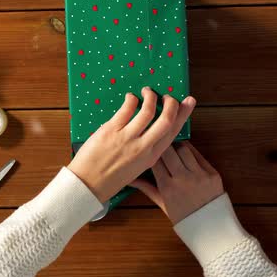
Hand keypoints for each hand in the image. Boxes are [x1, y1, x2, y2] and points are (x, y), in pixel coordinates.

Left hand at [68, 87, 195, 202]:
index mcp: (151, 157)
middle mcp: (142, 147)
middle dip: (171, 103)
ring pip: (147, 110)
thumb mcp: (136, 168)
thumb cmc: (110, 177)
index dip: (183, 114)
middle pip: (166, 119)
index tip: (188, 102)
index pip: (173, 132)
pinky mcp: (111, 130)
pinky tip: (131, 97)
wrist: (88, 185)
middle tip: (168, 96)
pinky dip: (131, 99)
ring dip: (150, 97)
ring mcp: (127, 138)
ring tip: (148, 91)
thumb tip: (150, 130)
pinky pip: (127, 108)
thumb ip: (145, 150)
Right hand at [130, 142, 224, 223]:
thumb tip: (129, 179)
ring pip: (184, 148)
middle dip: (163, 147)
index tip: (150, 151)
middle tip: (161, 147)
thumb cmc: (184, 219)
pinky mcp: (212, 174)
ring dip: (177, 147)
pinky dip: (190, 152)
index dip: (151, 153)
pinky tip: (186, 154)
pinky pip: (199, 156)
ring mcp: (199, 175)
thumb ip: (147, 188)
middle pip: (168, 150)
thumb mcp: (162, 205)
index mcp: (168, 188)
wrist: (212, 229)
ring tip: (173, 150)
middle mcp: (183, 179)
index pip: (155, 161)